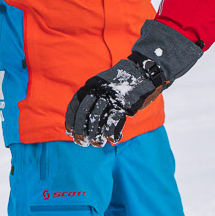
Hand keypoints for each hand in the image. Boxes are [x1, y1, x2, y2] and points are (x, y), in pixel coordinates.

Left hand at [65, 19, 203, 145]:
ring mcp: (111, 97)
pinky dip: (111, 133)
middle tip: (81, 142)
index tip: (70, 132)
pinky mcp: (124, 104)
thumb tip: (86, 120)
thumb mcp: (105, 85)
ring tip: (97, 144)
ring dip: (95, 135)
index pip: (75, 104)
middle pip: (84, 113)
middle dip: (80, 131)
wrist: (144, 71)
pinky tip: (112, 139)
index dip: (71, 120)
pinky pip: (113, 122)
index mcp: (92, 85)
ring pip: (97, 119)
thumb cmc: (124, 82)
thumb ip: (96, 97)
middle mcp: (99, 90)